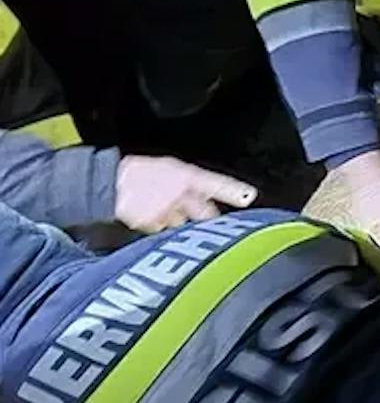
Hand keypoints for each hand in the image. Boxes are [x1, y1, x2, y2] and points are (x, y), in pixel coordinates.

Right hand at [114, 156, 257, 232]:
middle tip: (202, 216)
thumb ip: (189, 184)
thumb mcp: (169, 169)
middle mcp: (180, 193)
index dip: (233, 191)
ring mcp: (166, 211)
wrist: (108, 184)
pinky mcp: (152, 226)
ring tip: (160, 208)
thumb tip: (204, 196)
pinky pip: (164, 232)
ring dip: (178, 223)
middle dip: (206, 217)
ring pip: (183, 225)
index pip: (216, 183)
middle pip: (205, 212)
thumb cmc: (138, 173)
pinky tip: (149, 215)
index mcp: (186, 175)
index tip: (248, 197)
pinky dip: (160, 228)